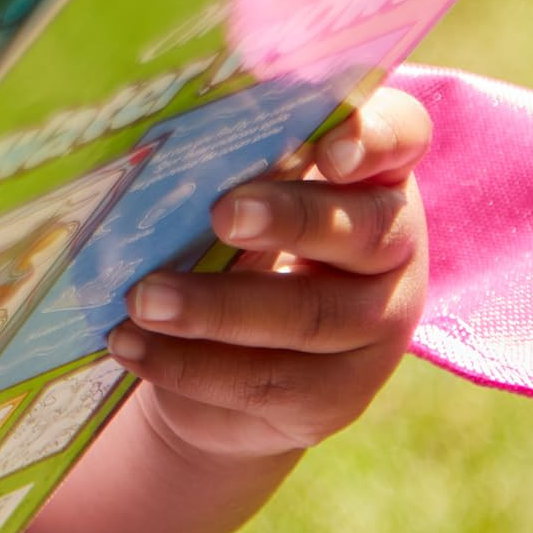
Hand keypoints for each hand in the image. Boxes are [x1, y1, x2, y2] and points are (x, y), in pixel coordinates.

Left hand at [106, 86, 430, 462]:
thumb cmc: (231, 239)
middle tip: (221, 215)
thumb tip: (150, 138)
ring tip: (143, 298)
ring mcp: (376, 328)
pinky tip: (130, 343)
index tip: (331, 150)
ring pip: (310, 316)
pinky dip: (188, 364)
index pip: (402, 135)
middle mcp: (392, 247)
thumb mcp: (233, 191)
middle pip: (365, 230)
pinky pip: (268, 382)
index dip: (376, 137)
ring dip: (216, 307)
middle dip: (289, 220)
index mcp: (369, 172)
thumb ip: (225, 160)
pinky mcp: (337, 397)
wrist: (231, 365)